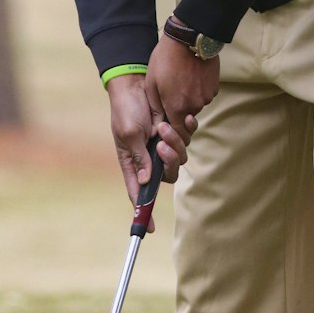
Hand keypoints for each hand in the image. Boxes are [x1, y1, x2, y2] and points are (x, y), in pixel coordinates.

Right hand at [105, 75, 190, 227]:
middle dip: (169, 161)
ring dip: (175, 142)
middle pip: (168, 175)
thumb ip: (139, 157)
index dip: (143, 211)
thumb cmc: (125, 109)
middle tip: (162, 143)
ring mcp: (163, 146)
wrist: (135, 83)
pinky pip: (188, 138)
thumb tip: (146, 180)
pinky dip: (187, 129)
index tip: (149, 229)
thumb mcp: (128, 133)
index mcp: (132, 164)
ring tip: (163, 124)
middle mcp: (149, 159)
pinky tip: (183, 119)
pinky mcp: (175, 131)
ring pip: (181, 157)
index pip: (139, 193)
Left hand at [145, 36, 218, 142]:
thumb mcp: (152, 83)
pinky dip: (198, 90)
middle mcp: (194, 106)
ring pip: (195, 106)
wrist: (189, 39)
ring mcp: (206, 97)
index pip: (178, 132)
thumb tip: (156, 127)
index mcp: (177, 108)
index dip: (172, 130)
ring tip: (181, 80)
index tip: (167, 121)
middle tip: (171, 91)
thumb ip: (155, 108)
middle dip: (179, 110)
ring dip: (189, 99)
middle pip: (186, 118)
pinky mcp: (214, 88)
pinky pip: (204, 95)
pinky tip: (191, 75)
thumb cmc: (165, 59)